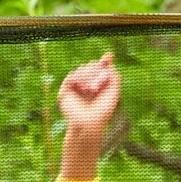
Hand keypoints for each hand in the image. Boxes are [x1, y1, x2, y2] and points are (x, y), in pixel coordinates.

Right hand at [58, 54, 118, 179]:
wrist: (89, 124)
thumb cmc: (103, 112)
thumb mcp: (113, 92)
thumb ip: (114, 75)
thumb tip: (108, 59)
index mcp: (98, 87)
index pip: (100, 69)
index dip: (103, 62)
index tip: (108, 57)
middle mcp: (87, 86)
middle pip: (91, 66)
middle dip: (95, 71)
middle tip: (97, 85)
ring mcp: (76, 88)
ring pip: (81, 70)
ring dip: (88, 76)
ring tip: (90, 90)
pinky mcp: (66, 91)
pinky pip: (72, 76)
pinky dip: (78, 79)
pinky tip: (83, 87)